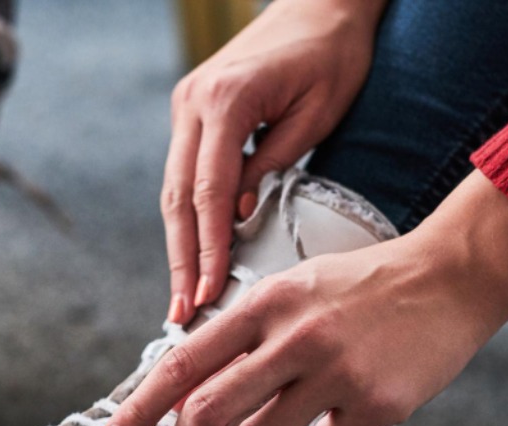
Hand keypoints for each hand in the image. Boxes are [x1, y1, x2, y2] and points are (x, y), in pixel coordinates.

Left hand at [105, 172, 507, 425]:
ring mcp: (335, 372)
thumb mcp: (293, 289)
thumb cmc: (361, 289)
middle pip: (206, 415)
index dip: (138, 410)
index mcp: (264, 303)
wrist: (450, 277)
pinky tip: (347, 406)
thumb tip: (190, 394)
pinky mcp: (375, 405)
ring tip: (292, 408)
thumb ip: (243, 335)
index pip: (181, 366)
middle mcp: (294, 336)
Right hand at [162, 0, 387, 325]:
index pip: (209, 191)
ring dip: (177, 245)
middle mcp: (193, 102)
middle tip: (181, 313)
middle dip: (180, 260)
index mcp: (226, 100)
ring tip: (182, 296)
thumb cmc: (333, 55)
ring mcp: (186, 104)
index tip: (207, 294)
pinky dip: (188, 217)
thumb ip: (272, 165)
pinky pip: (184, 173)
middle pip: (178, 197)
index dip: (206, 249)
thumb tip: (236, 216)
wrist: (323, 3)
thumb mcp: (316, 114)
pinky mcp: (192, 111)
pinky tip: (192, 255)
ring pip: (173, 189)